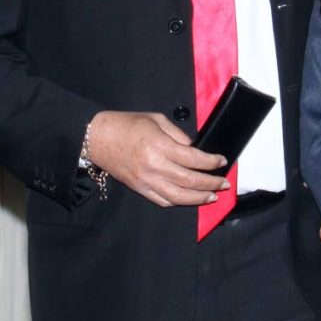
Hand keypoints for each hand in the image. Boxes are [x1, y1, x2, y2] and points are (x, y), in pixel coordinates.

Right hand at [87, 110, 228, 206]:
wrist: (97, 139)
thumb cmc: (127, 124)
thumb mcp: (156, 119)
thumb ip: (178, 135)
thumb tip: (194, 149)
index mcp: (160, 146)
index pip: (193, 159)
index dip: (211, 162)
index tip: (222, 161)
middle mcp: (155, 167)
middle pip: (189, 181)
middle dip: (211, 183)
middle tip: (224, 183)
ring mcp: (146, 181)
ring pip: (178, 196)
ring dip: (199, 198)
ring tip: (212, 196)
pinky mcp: (139, 189)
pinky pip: (163, 200)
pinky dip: (179, 201)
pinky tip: (190, 199)